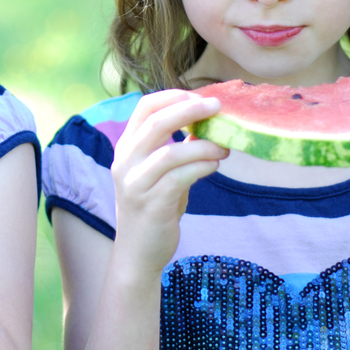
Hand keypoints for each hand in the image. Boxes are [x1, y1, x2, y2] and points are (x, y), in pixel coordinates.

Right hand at [110, 90, 227, 279]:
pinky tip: (215, 165)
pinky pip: (179, 177)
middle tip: (218, 107)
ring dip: (203, 145)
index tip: (201, 98)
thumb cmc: (154, 209)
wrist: (138, 253)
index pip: (145, 107)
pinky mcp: (150, 204)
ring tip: (224, 147)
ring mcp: (135, 183)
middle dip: (190, 109)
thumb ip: (176, 148)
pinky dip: (201, 166)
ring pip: (170, 151)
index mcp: (126, 148)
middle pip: (156, 122)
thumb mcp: (161, 173)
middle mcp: (125, 162)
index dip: (174, 96)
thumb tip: (206, 123)